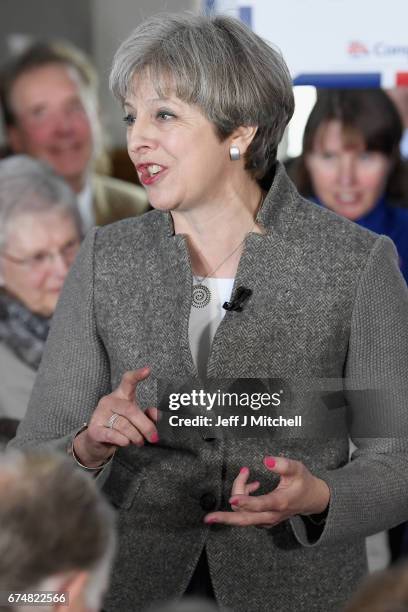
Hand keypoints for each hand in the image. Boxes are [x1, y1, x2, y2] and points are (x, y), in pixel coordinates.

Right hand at [73, 367, 158, 467]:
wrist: (97, 442)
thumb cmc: (119, 427)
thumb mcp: (135, 420)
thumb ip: (147, 416)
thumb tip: (157, 415)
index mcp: (121, 395)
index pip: (128, 381)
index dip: (137, 375)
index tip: (148, 370)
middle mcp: (109, 401)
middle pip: (130, 410)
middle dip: (145, 425)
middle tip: (154, 437)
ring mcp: (99, 414)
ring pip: (123, 425)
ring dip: (135, 436)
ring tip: (139, 441)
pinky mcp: (94, 430)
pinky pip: (112, 434)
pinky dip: (122, 440)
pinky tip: (126, 442)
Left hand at [204, 456, 329, 527]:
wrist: (313, 500)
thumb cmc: (303, 482)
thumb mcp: (297, 469)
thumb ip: (283, 464)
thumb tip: (266, 460)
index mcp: (280, 502)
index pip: (260, 504)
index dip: (246, 501)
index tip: (233, 499)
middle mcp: (272, 515)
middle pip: (245, 519)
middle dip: (226, 518)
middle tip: (209, 518)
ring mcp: (267, 519)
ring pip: (244, 514)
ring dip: (238, 496)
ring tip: (246, 475)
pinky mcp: (264, 520)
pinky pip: (248, 514)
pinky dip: (243, 501)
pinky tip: (251, 486)